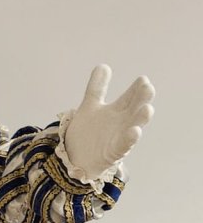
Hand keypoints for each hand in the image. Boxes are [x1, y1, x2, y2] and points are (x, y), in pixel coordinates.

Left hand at [62, 65, 154, 181]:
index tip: (142, 79)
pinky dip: (129, 139)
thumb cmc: (88, 132)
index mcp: (117, 111)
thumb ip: (97, 87)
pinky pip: (123, 145)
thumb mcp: (90, 106)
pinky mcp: (113, 153)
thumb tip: (104, 65)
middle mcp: (122, 123)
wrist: (75, 157)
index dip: (136, 89)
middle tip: (148, 87)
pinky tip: (135, 131)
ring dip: (140, 118)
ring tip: (147, 108)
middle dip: (141, 100)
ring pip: (133, 126)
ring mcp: (119, 137)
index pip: (129, 97)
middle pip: (134, 109)